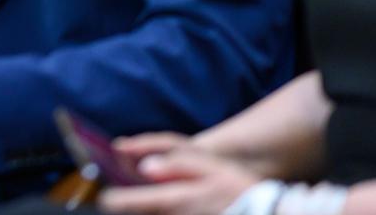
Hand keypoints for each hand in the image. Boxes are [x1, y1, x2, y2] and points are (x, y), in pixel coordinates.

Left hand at [100, 147, 261, 214]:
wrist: (269, 214)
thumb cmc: (240, 190)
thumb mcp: (210, 168)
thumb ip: (176, 165)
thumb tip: (145, 166)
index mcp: (179, 198)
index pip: (136, 202)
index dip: (116, 200)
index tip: (106, 198)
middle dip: (132, 208)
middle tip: (124, 201)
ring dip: (149, 214)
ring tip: (142, 206)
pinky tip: (168, 210)